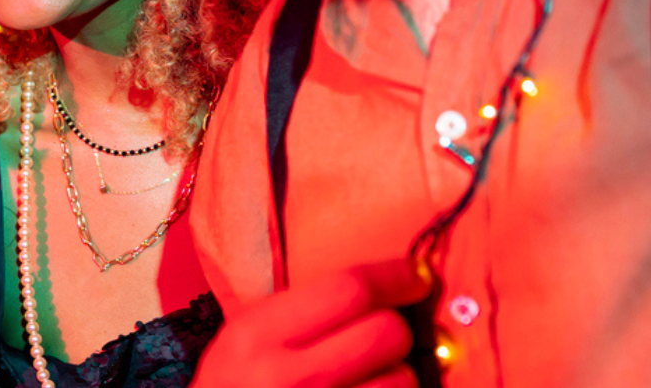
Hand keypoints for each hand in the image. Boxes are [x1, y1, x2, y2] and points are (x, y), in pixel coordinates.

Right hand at [192, 259, 430, 387]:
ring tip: (372, 376)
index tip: (417, 274)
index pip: (348, 289)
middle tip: (388, 333)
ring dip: (398, 375)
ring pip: (401, 381)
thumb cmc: (234, 386)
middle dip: (398, 329)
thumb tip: (384, 291)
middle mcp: (289, 377)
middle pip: (386, 333)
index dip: (395, 276)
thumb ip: (302, 311)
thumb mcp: (245, 336)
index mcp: (259, 333)